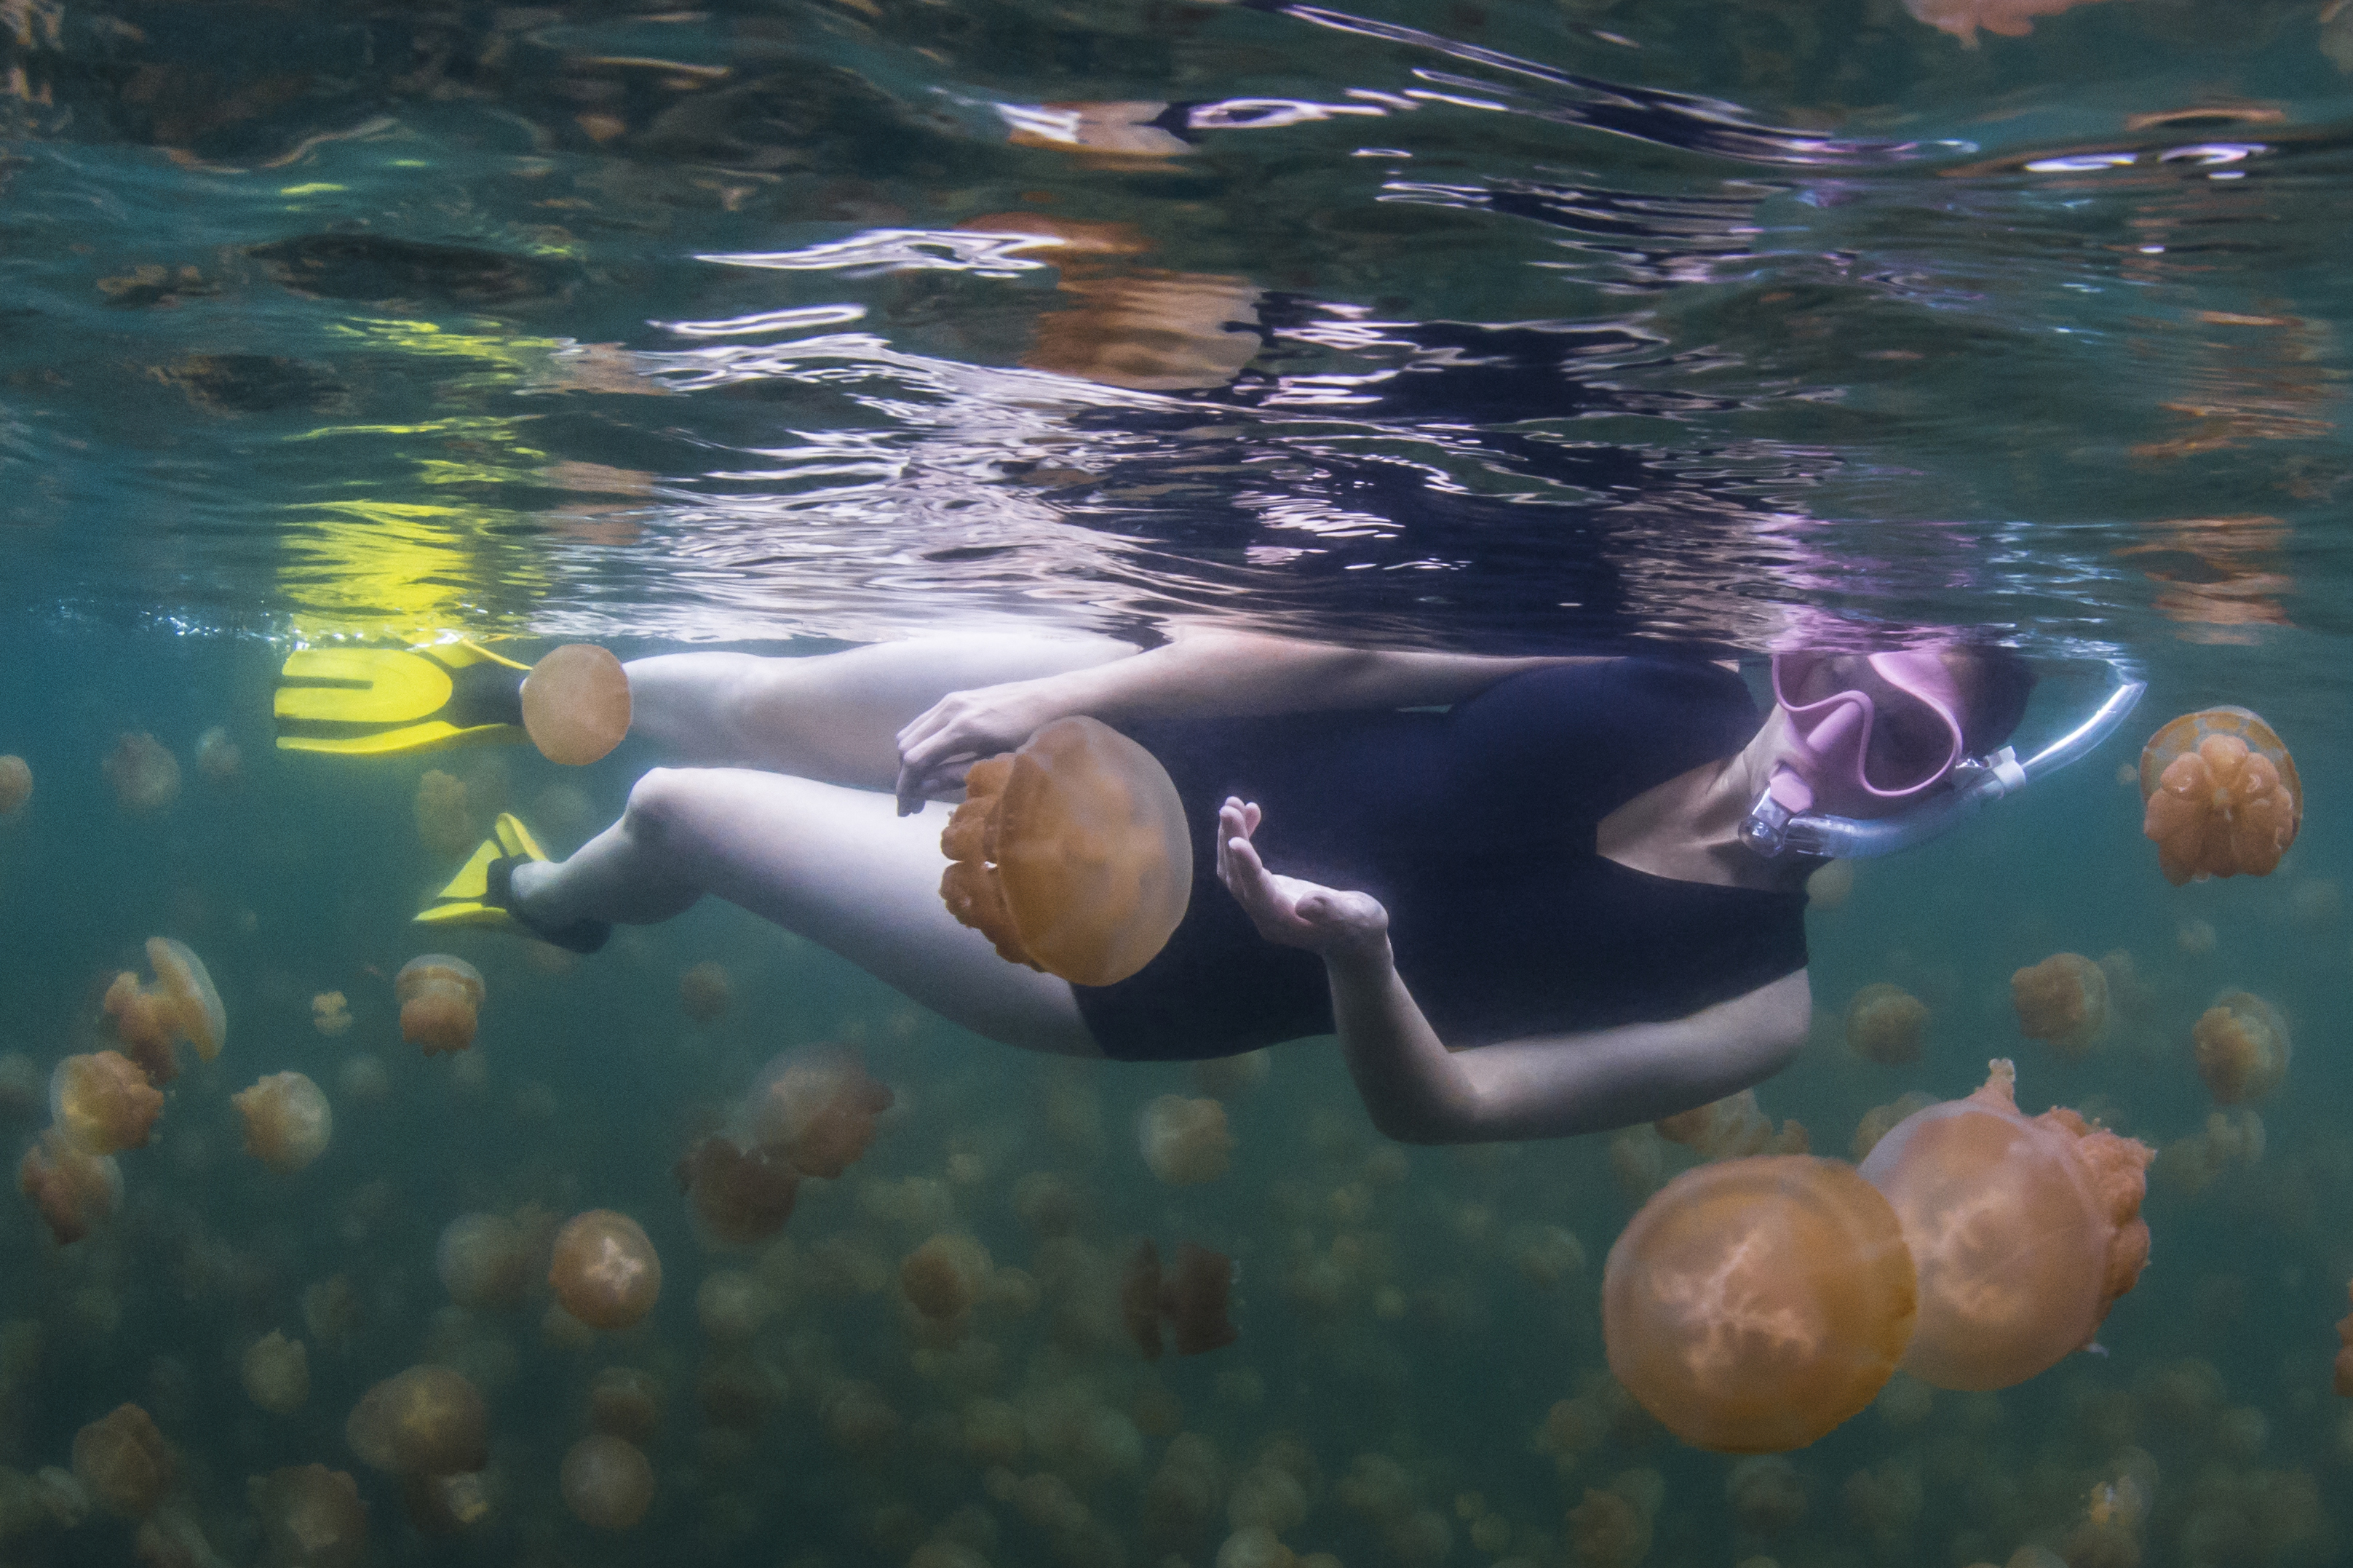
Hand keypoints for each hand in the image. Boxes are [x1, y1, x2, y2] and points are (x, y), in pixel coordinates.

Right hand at [894, 681, 1063, 814]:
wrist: (1057, 698)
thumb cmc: (1037, 737)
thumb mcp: (1000, 764)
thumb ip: (958, 774)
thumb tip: (923, 787)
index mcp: (962, 729)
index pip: (915, 760)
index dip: (906, 788)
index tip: (907, 811)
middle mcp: (951, 709)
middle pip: (907, 745)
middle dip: (905, 777)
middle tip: (913, 805)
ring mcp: (953, 699)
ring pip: (913, 731)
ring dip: (910, 760)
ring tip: (920, 787)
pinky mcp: (959, 697)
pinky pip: (926, 721)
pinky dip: (921, 743)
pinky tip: (933, 762)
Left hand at [1214, 797, 1389, 962]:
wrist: (1356, 941)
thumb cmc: (1361, 929)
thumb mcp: (1358, 919)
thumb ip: (1332, 910)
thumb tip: (1305, 903)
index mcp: (1283, 923)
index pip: (1257, 893)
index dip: (1246, 867)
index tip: (1235, 840)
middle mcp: (1264, 915)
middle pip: (1236, 878)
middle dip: (1230, 841)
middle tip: (1229, 807)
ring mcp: (1262, 904)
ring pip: (1234, 870)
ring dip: (1230, 837)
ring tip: (1233, 804)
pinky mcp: (1265, 891)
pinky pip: (1243, 864)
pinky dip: (1243, 839)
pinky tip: (1251, 813)